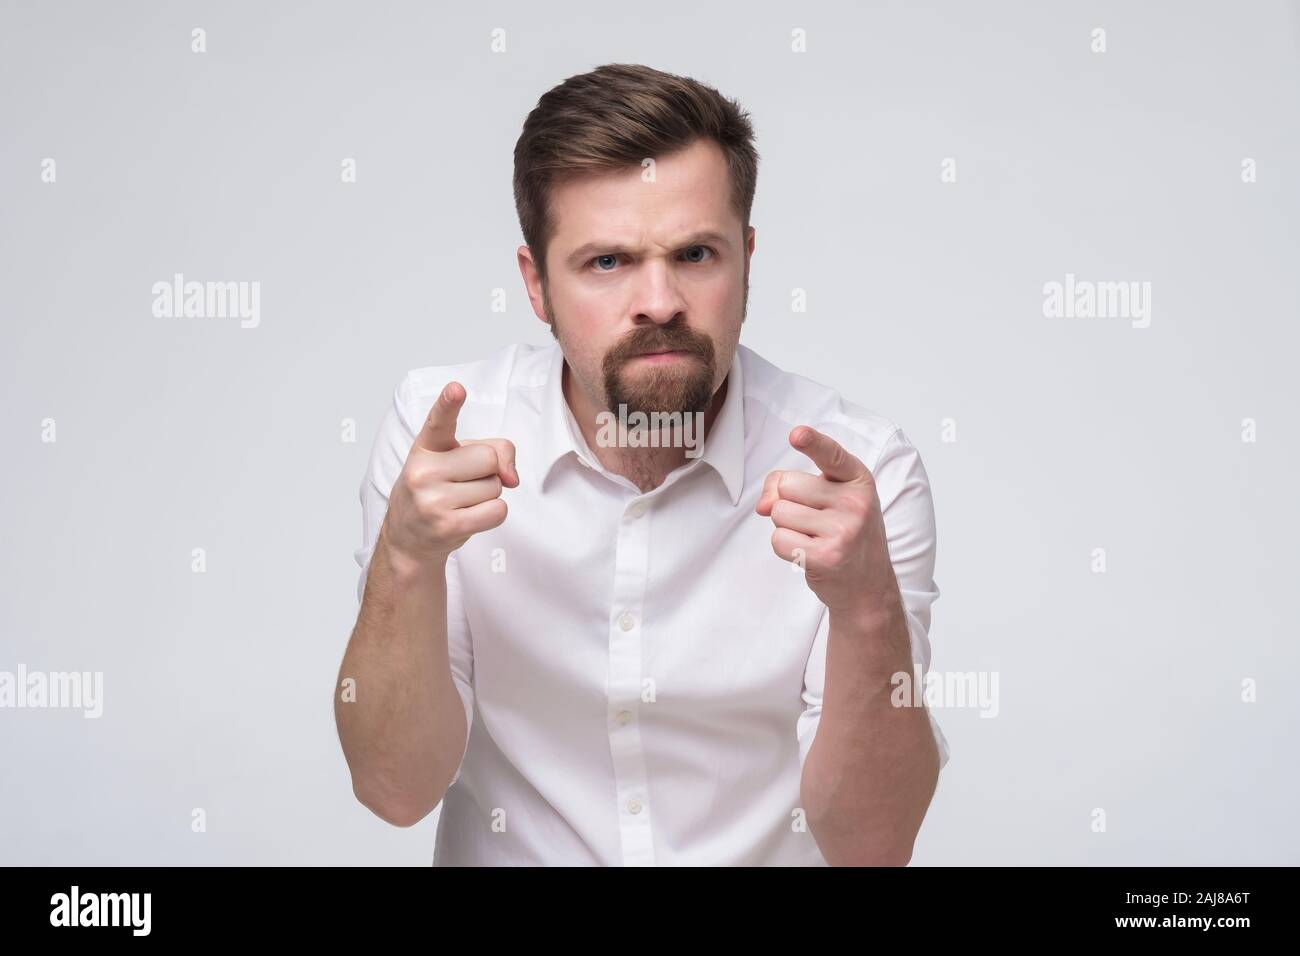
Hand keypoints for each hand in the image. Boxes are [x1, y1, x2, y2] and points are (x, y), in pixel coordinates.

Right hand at [380, 381, 517, 567]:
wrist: (408, 538)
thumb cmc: (438, 490)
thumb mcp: (456, 460)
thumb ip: (493, 450)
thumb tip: (511, 477)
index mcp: (425, 448)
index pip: (438, 422)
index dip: (448, 404)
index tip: (456, 388)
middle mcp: (423, 471)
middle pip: (489, 457)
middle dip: (488, 471)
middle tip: (464, 484)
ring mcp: (432, 500)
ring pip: (495, 486)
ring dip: (488, 495)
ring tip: (461, 502)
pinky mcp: (447, 525)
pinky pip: (497, 510)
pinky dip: (493, 514)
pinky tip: (470, 517)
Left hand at [756, 425, 899, 618]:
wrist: (867, 586)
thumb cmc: (845, 534)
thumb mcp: (832, 500)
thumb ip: (793, 487)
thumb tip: (764, 505)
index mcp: (857, 480)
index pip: (831, 454)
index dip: (812, 442)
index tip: (797, 434)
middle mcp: (855, 503)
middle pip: (787, 484)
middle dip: (788, 501)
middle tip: (813, 519)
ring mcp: (842, 531)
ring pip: (779, 512)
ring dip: (786, 526)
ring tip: (813, 537)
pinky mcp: (826, 557)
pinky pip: (778, 539)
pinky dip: (785, 547)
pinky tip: (809, 552)